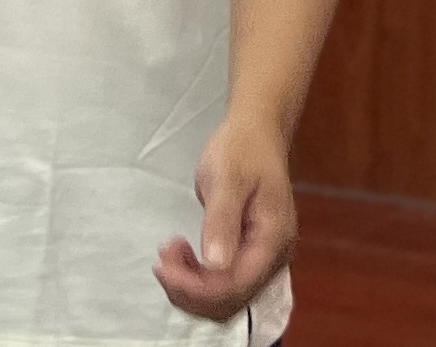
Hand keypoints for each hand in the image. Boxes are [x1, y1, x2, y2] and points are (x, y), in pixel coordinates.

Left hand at [155, 114, 293, 320]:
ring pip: (224, 300)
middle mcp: (272, 259)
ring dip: (190, 287)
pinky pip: (222, 284)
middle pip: (230, 301)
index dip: (196, 287)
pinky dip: (197, 279)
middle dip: (190, 290)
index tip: (163, 265)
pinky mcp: (248, 257)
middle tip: (163, 257)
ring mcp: (262, 260)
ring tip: (169, 253)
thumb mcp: (229, 178)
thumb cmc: (243, 150)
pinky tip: (182, 255)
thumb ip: (222, 221)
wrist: (257, 134)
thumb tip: (215, 265)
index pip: (236, 286)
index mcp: (273, 240)